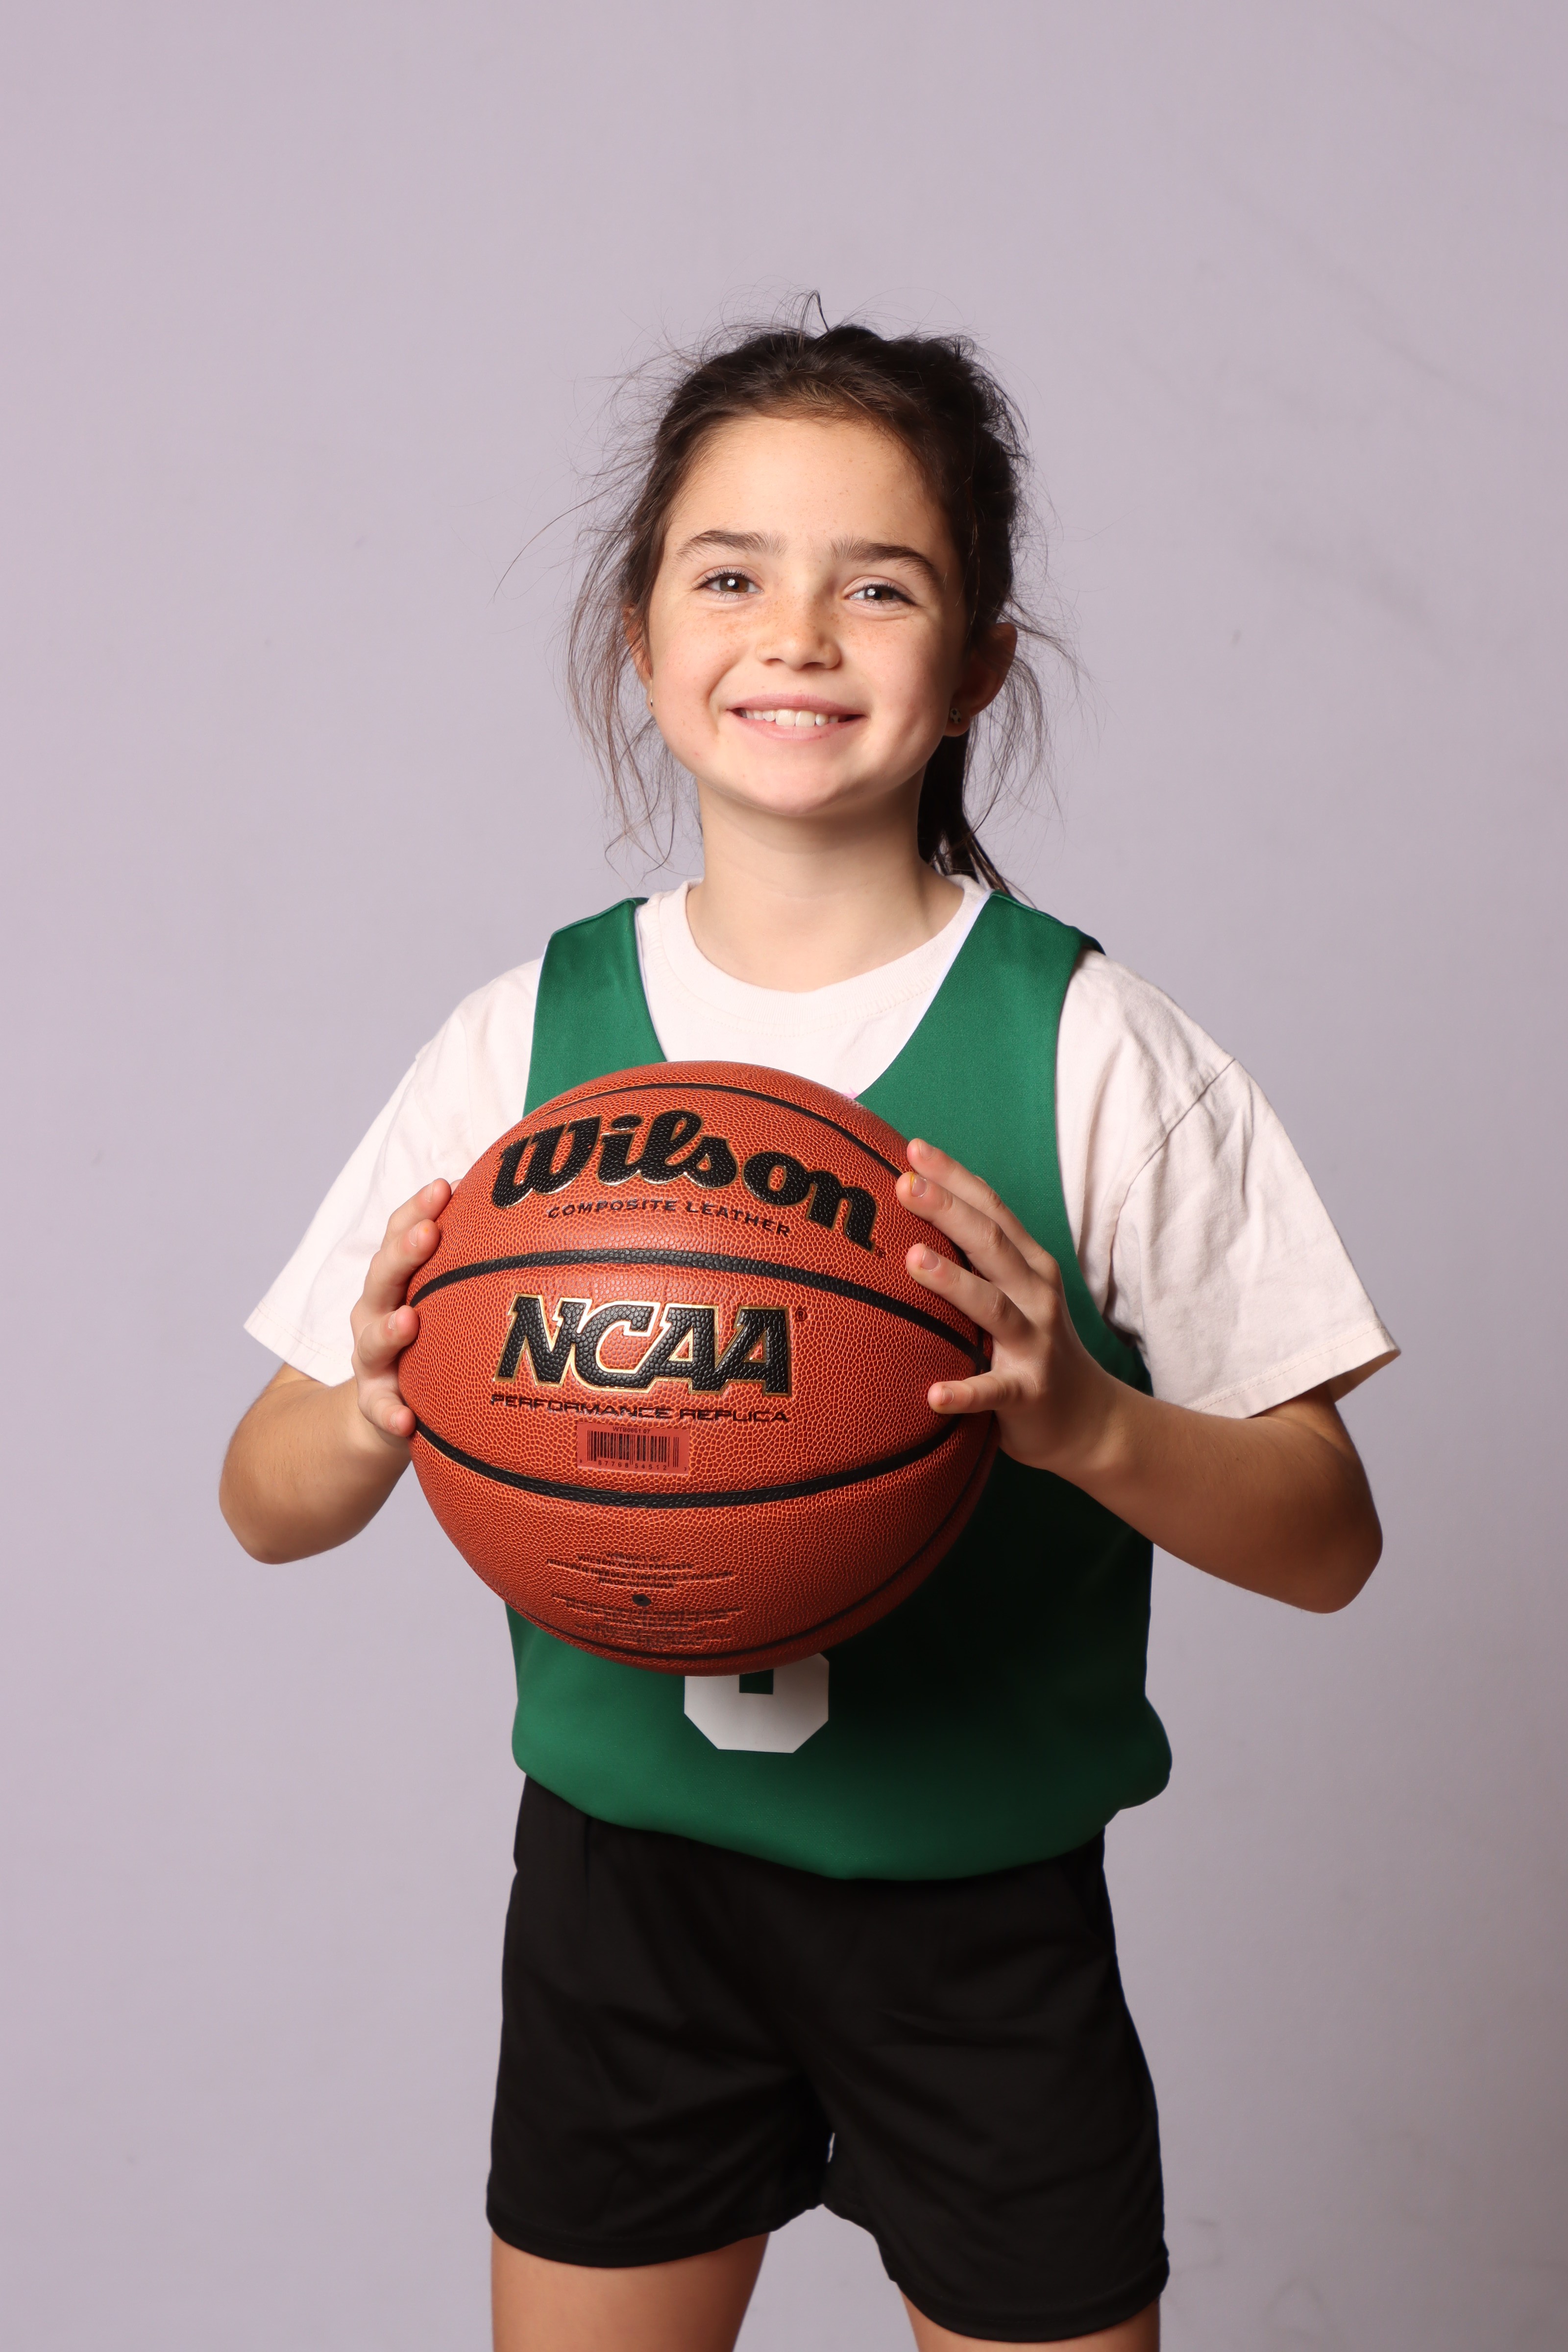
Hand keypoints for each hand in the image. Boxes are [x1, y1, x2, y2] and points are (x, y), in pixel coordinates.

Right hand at [347, 1179, 451, 1444]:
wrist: (388, 1404)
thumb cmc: (431, 1336)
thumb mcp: (443, 1296)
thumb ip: (473, 1263)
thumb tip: (538, 1216)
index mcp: (396, 1280)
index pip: (401, 1234)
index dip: (418, 1209)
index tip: (445, 1186)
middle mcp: (376, 1312)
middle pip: (382, 1277)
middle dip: (403, 1253)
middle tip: (428, 1234)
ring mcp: (371, 1358)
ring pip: (372, 1341)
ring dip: (387, 1331)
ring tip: (408, 1321)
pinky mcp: (374, 1402)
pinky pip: (378, 1410)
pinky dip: (388, 1413)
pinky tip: (406, 1420)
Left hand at [897, 1138, 1118, 1478]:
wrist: (1088, 1419)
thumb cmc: (1031, 1345)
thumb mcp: (1013, 1293)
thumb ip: (975, 1260)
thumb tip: (908, 1220)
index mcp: (1028, 1266)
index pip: (991, 1210)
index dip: (955, 1177)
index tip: (912, 1148)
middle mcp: (1036, 1295)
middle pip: (992, 1244)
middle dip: (948, 1210)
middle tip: (905, 1184)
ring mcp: (1035, 1344)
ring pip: (993, 1307)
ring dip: (954, 1282)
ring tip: (913, 1260)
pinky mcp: (1028, 1394)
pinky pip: (994, 1392)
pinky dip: (965, 1392)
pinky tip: (933, 1393)